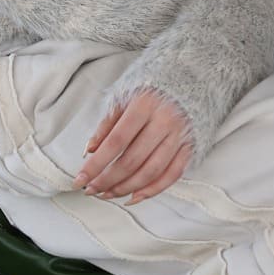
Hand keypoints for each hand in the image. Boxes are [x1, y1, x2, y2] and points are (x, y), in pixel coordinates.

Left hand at [74, 88, 193, 203]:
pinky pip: (171, 175)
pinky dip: (152, 190)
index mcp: (145, 105)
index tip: (81, 179)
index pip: (116, 142)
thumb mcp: (126, 95)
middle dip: (108, 180)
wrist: (192, 77)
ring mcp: (179, 136)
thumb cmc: (154, 87)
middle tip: (92, 189)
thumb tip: (90, 150)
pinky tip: (134, 196)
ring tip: (108, 193)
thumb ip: (107, 124)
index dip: (96, 164)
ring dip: (126, 188)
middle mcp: (164, 121)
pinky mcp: (189, 147)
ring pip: (151, 172)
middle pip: (132, 160)